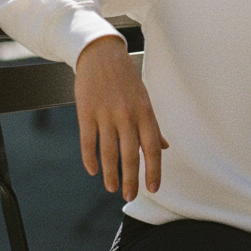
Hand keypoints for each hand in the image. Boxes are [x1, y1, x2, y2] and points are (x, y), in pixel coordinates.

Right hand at [74, 36, 167, 201]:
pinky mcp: (86, 112)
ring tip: (112, 187)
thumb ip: (153, 125)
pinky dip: (90, 158)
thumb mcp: (144, 98)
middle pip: (130, 155)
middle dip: (132, 179)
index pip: (153, 148)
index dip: (154, 170)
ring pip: (108, 152)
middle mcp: (127, 115)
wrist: (100, 54)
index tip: (153, 189)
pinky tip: (93, 171)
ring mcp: (105, 114)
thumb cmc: (126, 78)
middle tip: (130, 196)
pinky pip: (87, 141)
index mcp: (145, 112)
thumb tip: (164, 147)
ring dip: (110, 174)